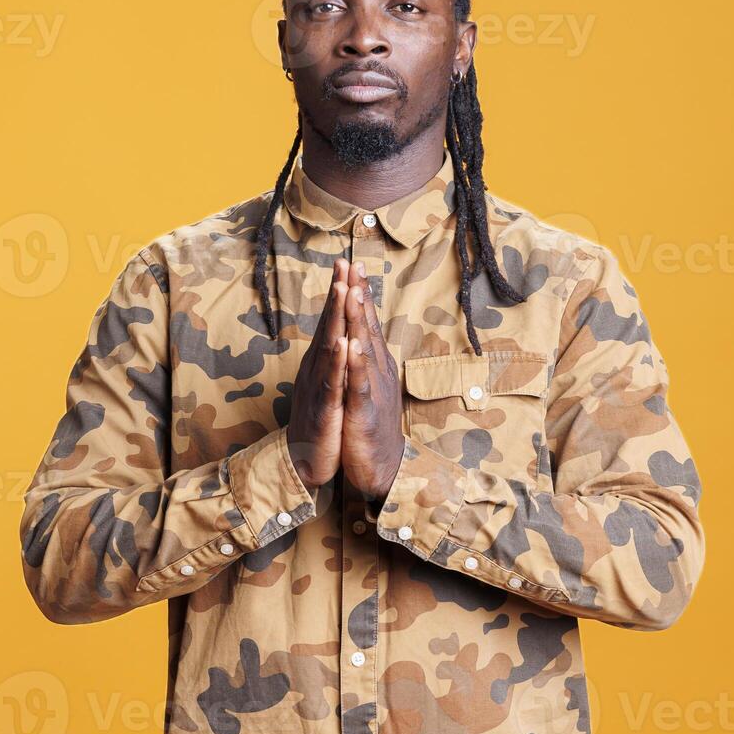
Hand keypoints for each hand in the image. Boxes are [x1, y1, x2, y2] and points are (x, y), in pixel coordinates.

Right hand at [285, 258, 350, 488]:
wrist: (305, 462)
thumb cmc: (320, 422)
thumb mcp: (329, 384)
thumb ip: (332, 359)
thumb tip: (337, 334)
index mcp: (322, 362)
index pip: (333, 320)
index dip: (340, 292)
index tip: (348, 264)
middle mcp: (317, 367)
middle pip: (328, 324)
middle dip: (337, 293)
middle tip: (343, 263)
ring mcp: (319, 386)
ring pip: (328, 346)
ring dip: (335, 318)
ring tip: (342, 290)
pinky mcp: (324, 407)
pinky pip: (332, 381)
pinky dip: (337, 361)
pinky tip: (342, 342)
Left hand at [339, 260, 404, 499]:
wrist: (381, 468)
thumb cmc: (371, 426)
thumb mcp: (367, 386)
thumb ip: (364, 360)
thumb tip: (359, 334)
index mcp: (375, 364)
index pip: (367, 323)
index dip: (360, 293)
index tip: (353, 265)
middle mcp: (378, 371)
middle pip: (368, 327)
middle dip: (359, 295)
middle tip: (353, 264)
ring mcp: (373, 390)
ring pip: (365, 349)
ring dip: (360, 320)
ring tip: (354, 292)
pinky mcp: (365, 412)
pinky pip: (360, 384)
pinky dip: (356, 364)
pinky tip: (351, 344)